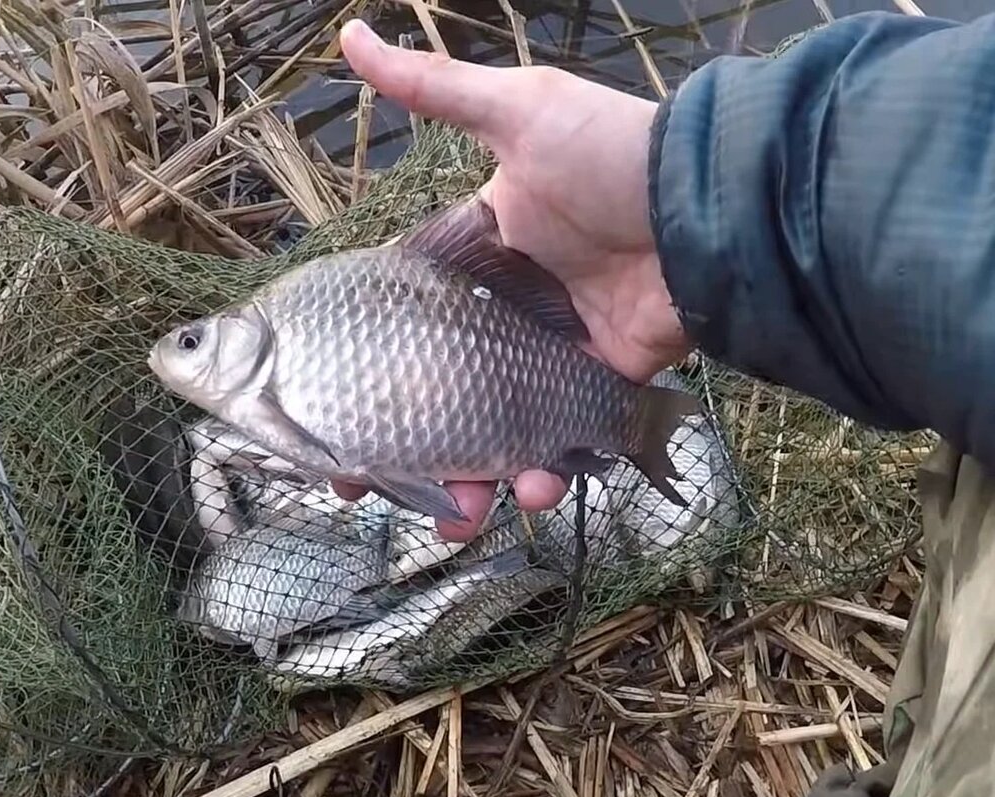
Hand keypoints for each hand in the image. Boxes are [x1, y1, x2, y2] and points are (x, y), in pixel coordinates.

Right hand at [333, 20, 691, 540]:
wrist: (706, 204)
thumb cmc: (609, 152)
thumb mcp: (517, 112)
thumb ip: (432, 89)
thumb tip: (347, 33)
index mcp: (471, 262)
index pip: (401, 329)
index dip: (363, 376)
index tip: (329, 423)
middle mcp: (502, 316)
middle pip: (438, 397)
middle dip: (407, 449)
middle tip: (369, 492)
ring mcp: (548, 358)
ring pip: (493, 435)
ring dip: (474, 480)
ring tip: (465, 510)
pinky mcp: (599, 388)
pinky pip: (560, 444)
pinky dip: (544, 473)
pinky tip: (532, 488)